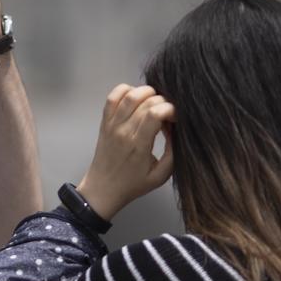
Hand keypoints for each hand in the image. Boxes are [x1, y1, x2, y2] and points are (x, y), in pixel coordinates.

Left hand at [77, 85, 175, 220]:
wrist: (103, 189)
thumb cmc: (133, 184)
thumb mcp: (161, 175)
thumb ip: (173, 153)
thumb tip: (178, 130)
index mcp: (139, 145)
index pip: (155, 113)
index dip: (171, 110)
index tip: (176, 118)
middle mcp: (124, 131)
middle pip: (146, 101)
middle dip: (163, 101)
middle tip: (167, 113)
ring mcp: (112, 125)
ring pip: (129, 95)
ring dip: (146, 92)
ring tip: (155, 102)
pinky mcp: (105, 122)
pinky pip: (112, 97)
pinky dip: (125, 90)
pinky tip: (136, 98)